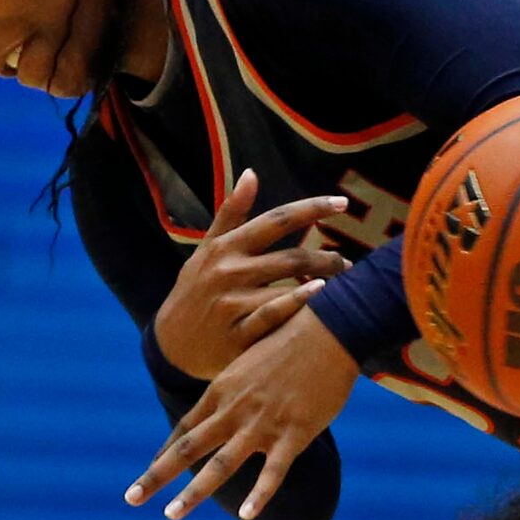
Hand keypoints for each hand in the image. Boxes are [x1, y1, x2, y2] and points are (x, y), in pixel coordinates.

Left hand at [127, 306, 358, 519]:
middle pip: (188, 448)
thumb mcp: (255, 360)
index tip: (149, 469)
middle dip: (156, 476)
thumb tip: (235, 400)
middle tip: (132, 499)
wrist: (330, 327)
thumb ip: (242, 386)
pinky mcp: (294, 432)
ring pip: (220, 464)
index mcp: (223, 390)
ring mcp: (262, 422)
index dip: (165, 452)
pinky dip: (259, 495)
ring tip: (171, 515)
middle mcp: (235, 409)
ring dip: (193, 493)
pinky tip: (246, 515)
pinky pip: (273, 471)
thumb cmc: (295, 338)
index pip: (186, 428)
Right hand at [154, 170, 353, 379]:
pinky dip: (296, 305)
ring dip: (320, 282)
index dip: (311, 209)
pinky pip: (272, 317)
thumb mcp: (206, 250)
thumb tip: (251, 174)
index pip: (275, 220)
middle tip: (348, 263)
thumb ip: (230, 214)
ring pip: (285, 287)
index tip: (342, 203)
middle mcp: (229, 272)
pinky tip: (318, 296)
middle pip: (290, 258)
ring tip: (343, 287)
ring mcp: (232, 305)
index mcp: (225, 248)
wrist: (170, 344)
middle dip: (326, 258)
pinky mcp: (237, 336)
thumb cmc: (194, 292)